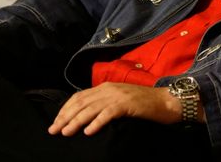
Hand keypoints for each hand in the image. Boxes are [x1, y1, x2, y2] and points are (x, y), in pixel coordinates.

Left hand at [48, 82, 180, 136]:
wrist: (166, 101)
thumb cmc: (144, 104)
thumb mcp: (120, 100)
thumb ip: (104, 103)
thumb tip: (85, 116)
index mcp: (105, 86)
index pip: (79, 96)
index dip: (65, 109)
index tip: (55, 122)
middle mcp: (109, 89)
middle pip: (81, 102)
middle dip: (65, 116)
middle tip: (54, 130)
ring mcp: (118, 96)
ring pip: (91, 108)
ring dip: (76, 121)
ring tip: (66, 132)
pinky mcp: (128, 104)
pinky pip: (108, 114)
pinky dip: (97, 122)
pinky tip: (88, 131)